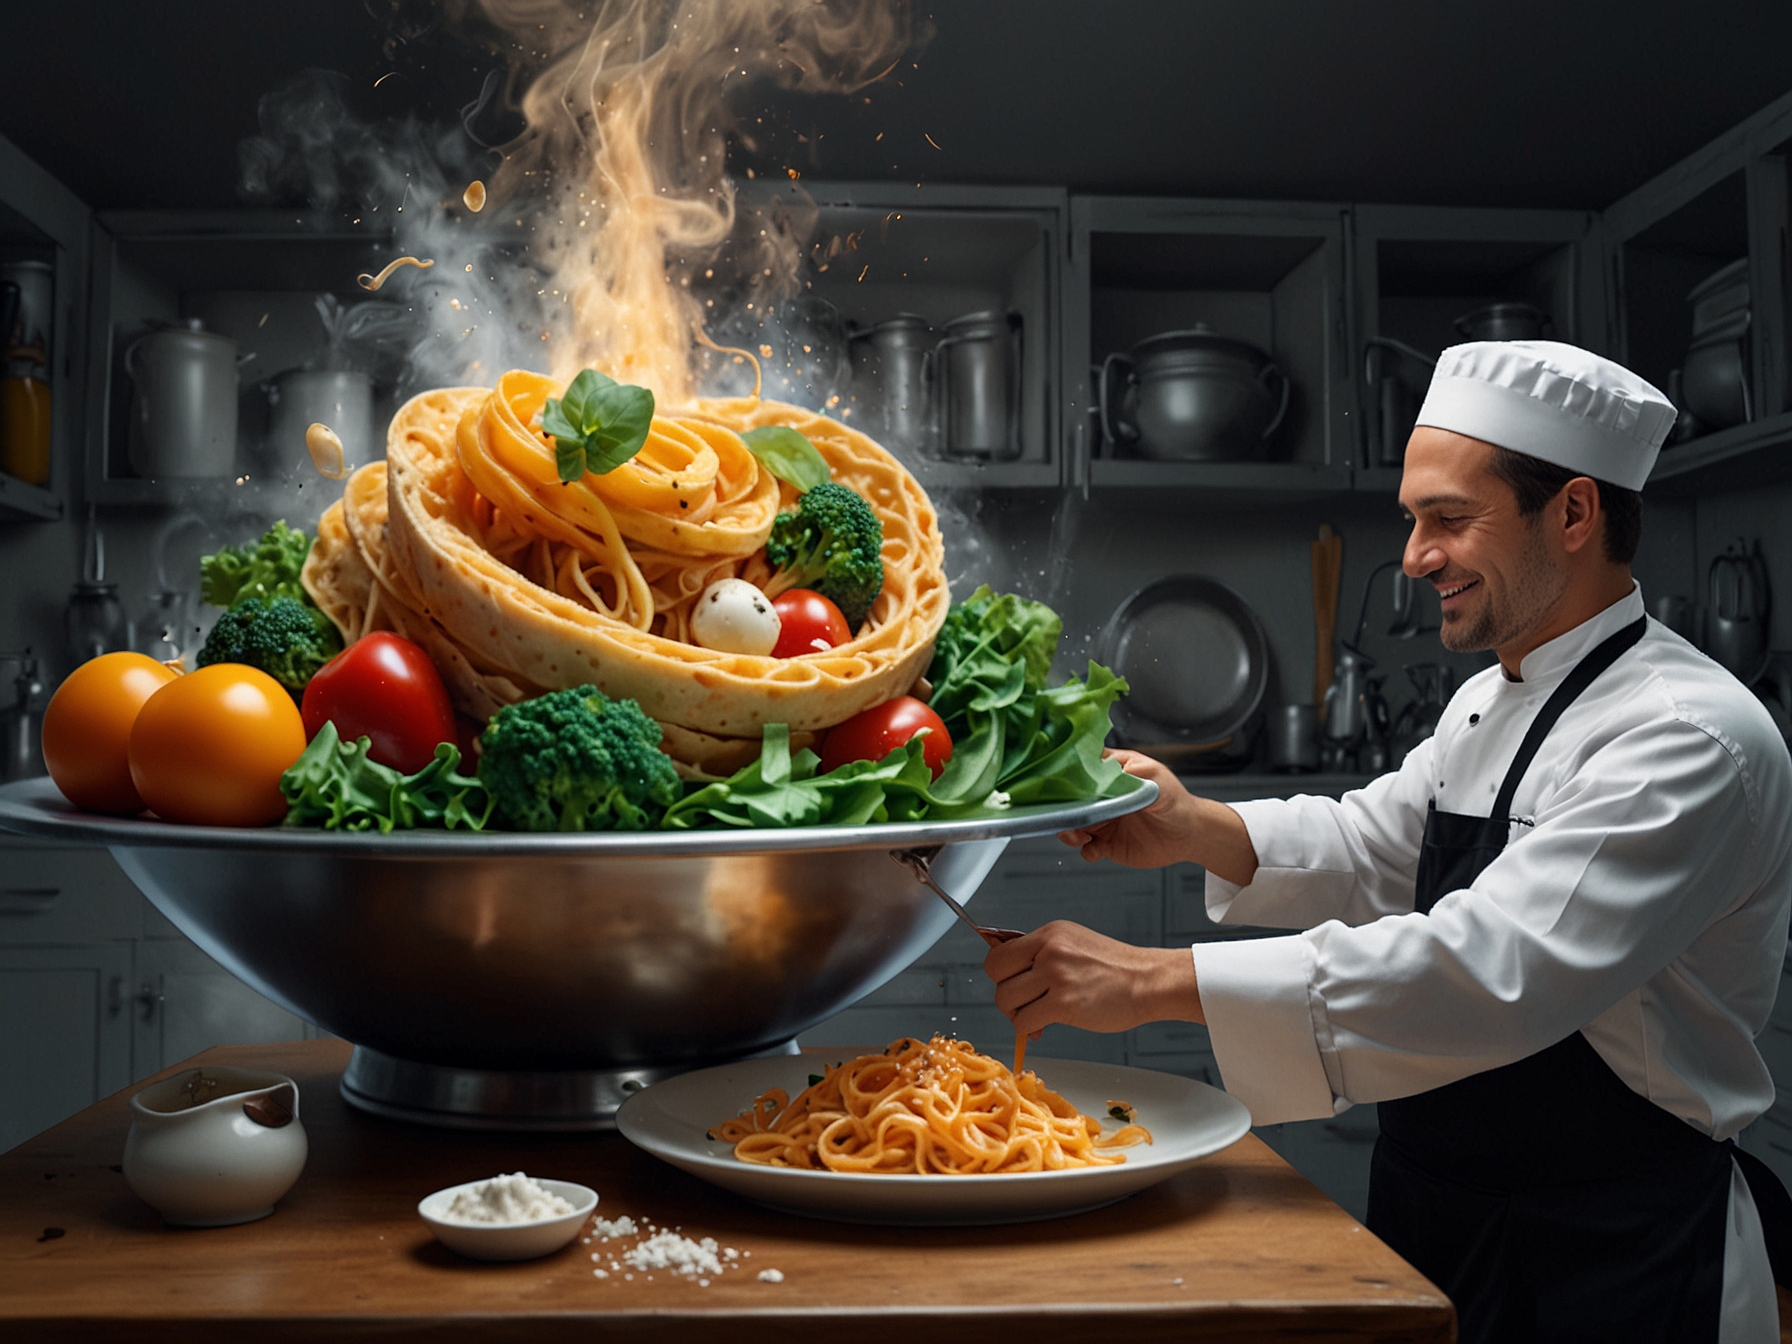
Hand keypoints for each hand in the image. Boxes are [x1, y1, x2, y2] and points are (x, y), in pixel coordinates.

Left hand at [985, 920, 1202, 1037]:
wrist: (1148, 981)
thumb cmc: (1116, 968)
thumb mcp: (1075, 944)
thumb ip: (1043, 954)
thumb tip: (1011, 973)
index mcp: (1050, 934)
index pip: (1000, 950)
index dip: (1001, 973)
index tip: (1012, 983)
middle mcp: (1049, 949)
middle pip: (995, 972)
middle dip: (1006, 993)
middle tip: (1023, 1003)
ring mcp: (1056, 975)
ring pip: (1006, 999)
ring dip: (1017, 1014)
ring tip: (1037, 1016)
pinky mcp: (1064, 1003)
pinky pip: (1024, 1021)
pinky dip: (1028, 1029)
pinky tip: (1044, 1026)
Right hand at [1058, 750, 1258, 884]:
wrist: (1190, 835)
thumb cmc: (1176, 801)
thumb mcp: (1156, 778)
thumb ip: (1133, 773)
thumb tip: (1111, 771)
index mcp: (1113, 773)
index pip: (1083, 768)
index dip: (1069, 774)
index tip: (1062, 782)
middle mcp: (1104, 797)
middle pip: (1072, 799)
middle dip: (1064, 806)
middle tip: (1065, 813)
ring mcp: (1104, 820)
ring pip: (1074, 824)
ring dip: (1069, 830)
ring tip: (1077, 835)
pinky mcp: (1108, 843)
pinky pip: (1087, 848)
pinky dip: (1085, 850)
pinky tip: (1095, 849)